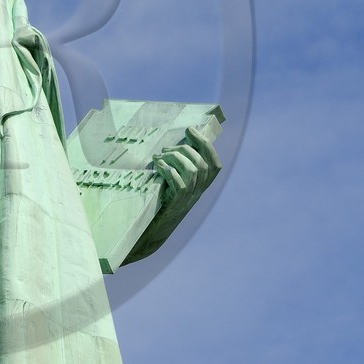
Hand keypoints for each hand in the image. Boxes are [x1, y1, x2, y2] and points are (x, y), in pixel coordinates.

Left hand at [127, 127, 221, 260]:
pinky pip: (180, 184)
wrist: (148, 234)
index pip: (215, 165)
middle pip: (203, 165)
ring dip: (176, 158)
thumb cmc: (156, 205)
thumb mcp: (170, 186)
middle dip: (185, 149)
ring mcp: (187, 200)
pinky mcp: (175, 205)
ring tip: (159, 157)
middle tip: (166, 149)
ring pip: (194, 171)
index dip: (206, 145)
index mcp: (199, 188)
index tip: (191, 130)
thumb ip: (176, 170)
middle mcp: (197, 194)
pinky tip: (158, 167)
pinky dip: (170, 171)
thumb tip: (173, 146)